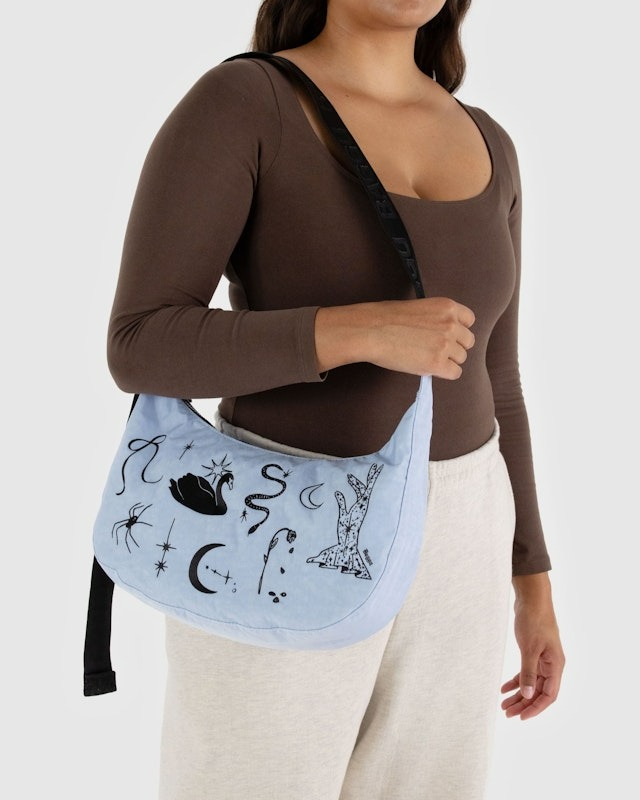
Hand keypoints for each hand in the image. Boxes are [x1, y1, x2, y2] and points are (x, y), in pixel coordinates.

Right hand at [314, 297, 475, 378]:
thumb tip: (438, 333)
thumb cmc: (385, 317)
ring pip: (461, 358)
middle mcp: (451, 324)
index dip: (458, 330)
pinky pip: (455, 373)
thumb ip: (435, 318)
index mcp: (447, 307)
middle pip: (468, 342)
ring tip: (428, 358)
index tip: (447, 335)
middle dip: (454, 346)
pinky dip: (445, 373)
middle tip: (436, 349)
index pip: (469, 320)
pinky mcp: (437, 364)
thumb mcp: (418, 307)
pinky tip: (430, 368)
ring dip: (448, 360)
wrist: (371, 330)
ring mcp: (445, 345)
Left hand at [501, 585, 565, 720]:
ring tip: (503, 704)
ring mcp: (542, 658)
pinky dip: (515, 680)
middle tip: (506, 713)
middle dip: (523, 704)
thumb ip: (528, 672)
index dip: (536, 708)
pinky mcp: (533, 652)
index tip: (521, 717)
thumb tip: (526, 695)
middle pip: (538, 691)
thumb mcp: (529, 648)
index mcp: (555, 665)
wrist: (531, 599)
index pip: (549, 695)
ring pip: (531, 683)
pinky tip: (503, 688)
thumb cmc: (533, 621)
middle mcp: (551, 665)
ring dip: (518, 694)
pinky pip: (526, 672)